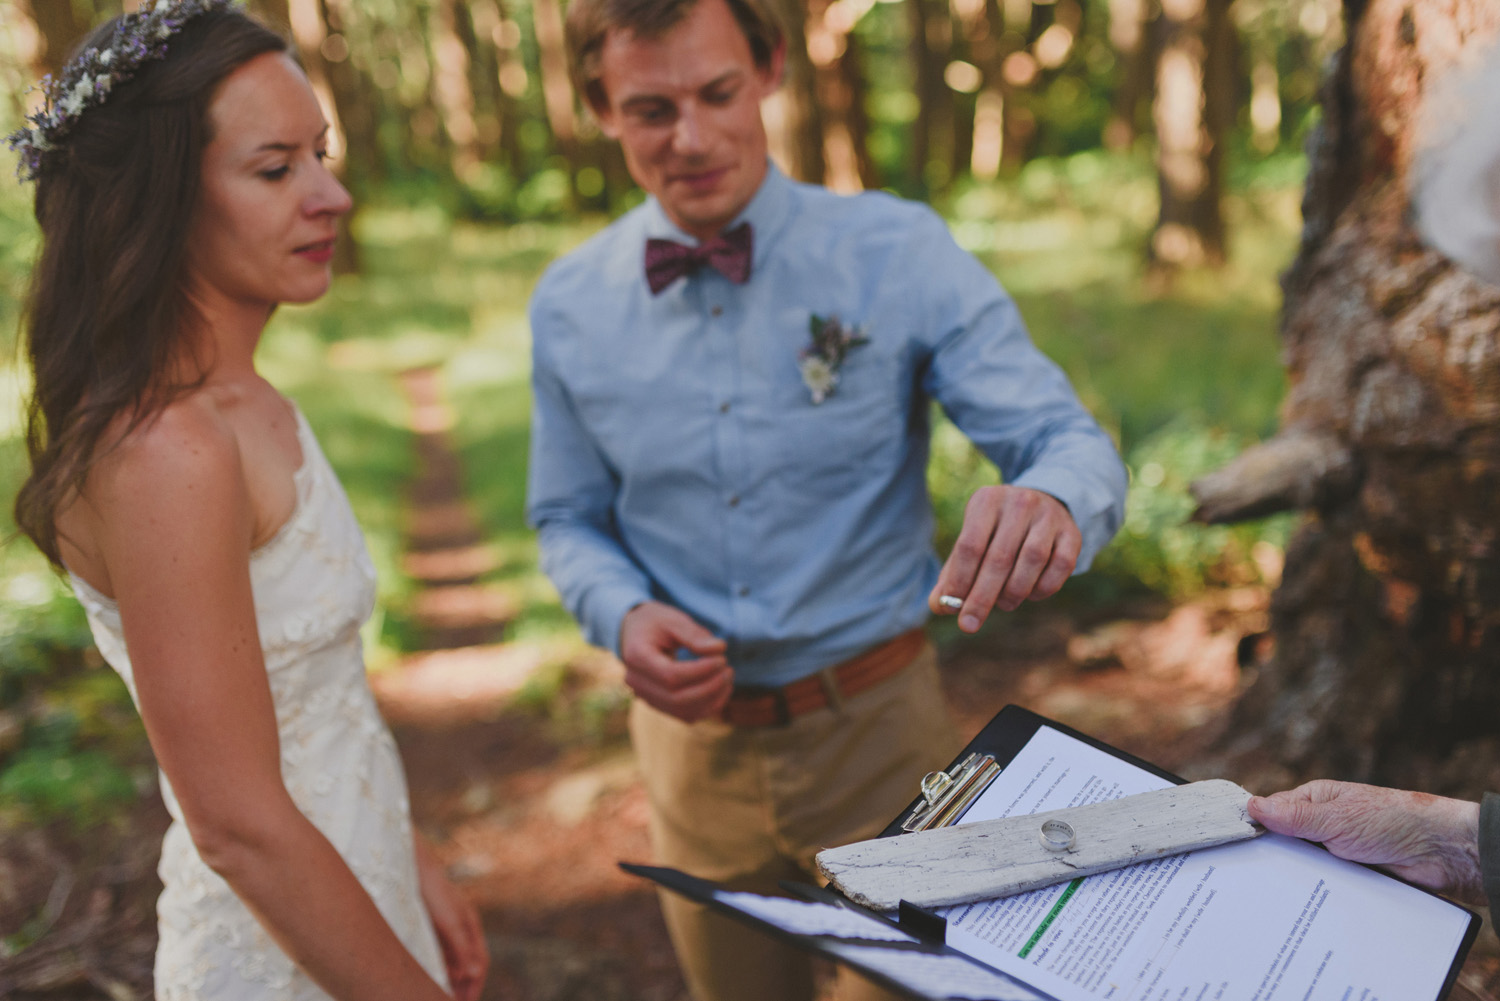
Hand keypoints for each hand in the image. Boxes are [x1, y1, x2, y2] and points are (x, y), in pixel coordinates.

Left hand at [415, 841, 488, 1000]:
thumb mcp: (448, 922)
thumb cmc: (432, 891)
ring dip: (450, 979)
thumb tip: (475, 973)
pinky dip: (438, 967)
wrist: (411, 865)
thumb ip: (461, 947)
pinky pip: (439, 952)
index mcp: (471, 926)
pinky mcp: (430, 924)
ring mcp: (446, 925)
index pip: (480, 963)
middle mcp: (461, 927)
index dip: (475, 986)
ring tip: (439, 993)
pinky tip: (427, 975)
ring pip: (452, 959)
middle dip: (464, 986)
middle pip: (468, 963)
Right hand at [619, 601, 733, 721]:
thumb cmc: (655, 623)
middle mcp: (636, 682)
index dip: (700, 672)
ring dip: (711, 699)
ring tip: (727, 678)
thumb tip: (719, 649)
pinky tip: (722, 689)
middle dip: (709, 688)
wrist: (635, 633)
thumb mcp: (673, 620)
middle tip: (728, 670)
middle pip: (676, 699)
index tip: (721, 659)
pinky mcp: (659, 705)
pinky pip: (685, 715)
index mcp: (636, 657)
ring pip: (682, 711)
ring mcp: (645, 697)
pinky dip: (707, 707)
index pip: (670, 676)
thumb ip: (694, 634)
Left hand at [929, 486, 1080, 632]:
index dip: (960, 580)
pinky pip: (1060, 567)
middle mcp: (1019, 502)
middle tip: (969, 625)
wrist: (1041, 507)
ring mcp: (1049, 515)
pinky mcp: (1072, 532)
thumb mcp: (972, 543)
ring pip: (1031, 561)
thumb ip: (953, 575)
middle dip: (982, 597)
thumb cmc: (996, 533)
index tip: (952, 609)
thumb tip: (939, 606)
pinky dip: (1043, 588)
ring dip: (1014, 592)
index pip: (969, 545)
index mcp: (987, 500)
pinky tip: (1030, 594)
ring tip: (1004, 604)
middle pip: (999, 558)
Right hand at [1248, 780, 1483, 903]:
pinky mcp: (1349, 877)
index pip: (1272, 813)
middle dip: (1272, 859)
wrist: (1441, 853)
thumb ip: (1294, 816)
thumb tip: (1251, 806)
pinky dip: (1316, 893)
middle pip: (1284, 844)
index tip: (1230, 846)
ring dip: (1295, 880)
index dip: (1253, 828)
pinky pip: (1324, 885)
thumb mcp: (1336, 817)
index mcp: (1315, 801)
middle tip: (1246, 878)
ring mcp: (1335, 852)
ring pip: (1303, 868)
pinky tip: (1299, 906)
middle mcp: (1322, 825)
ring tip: (1269, 897)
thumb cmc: (1390, 821)